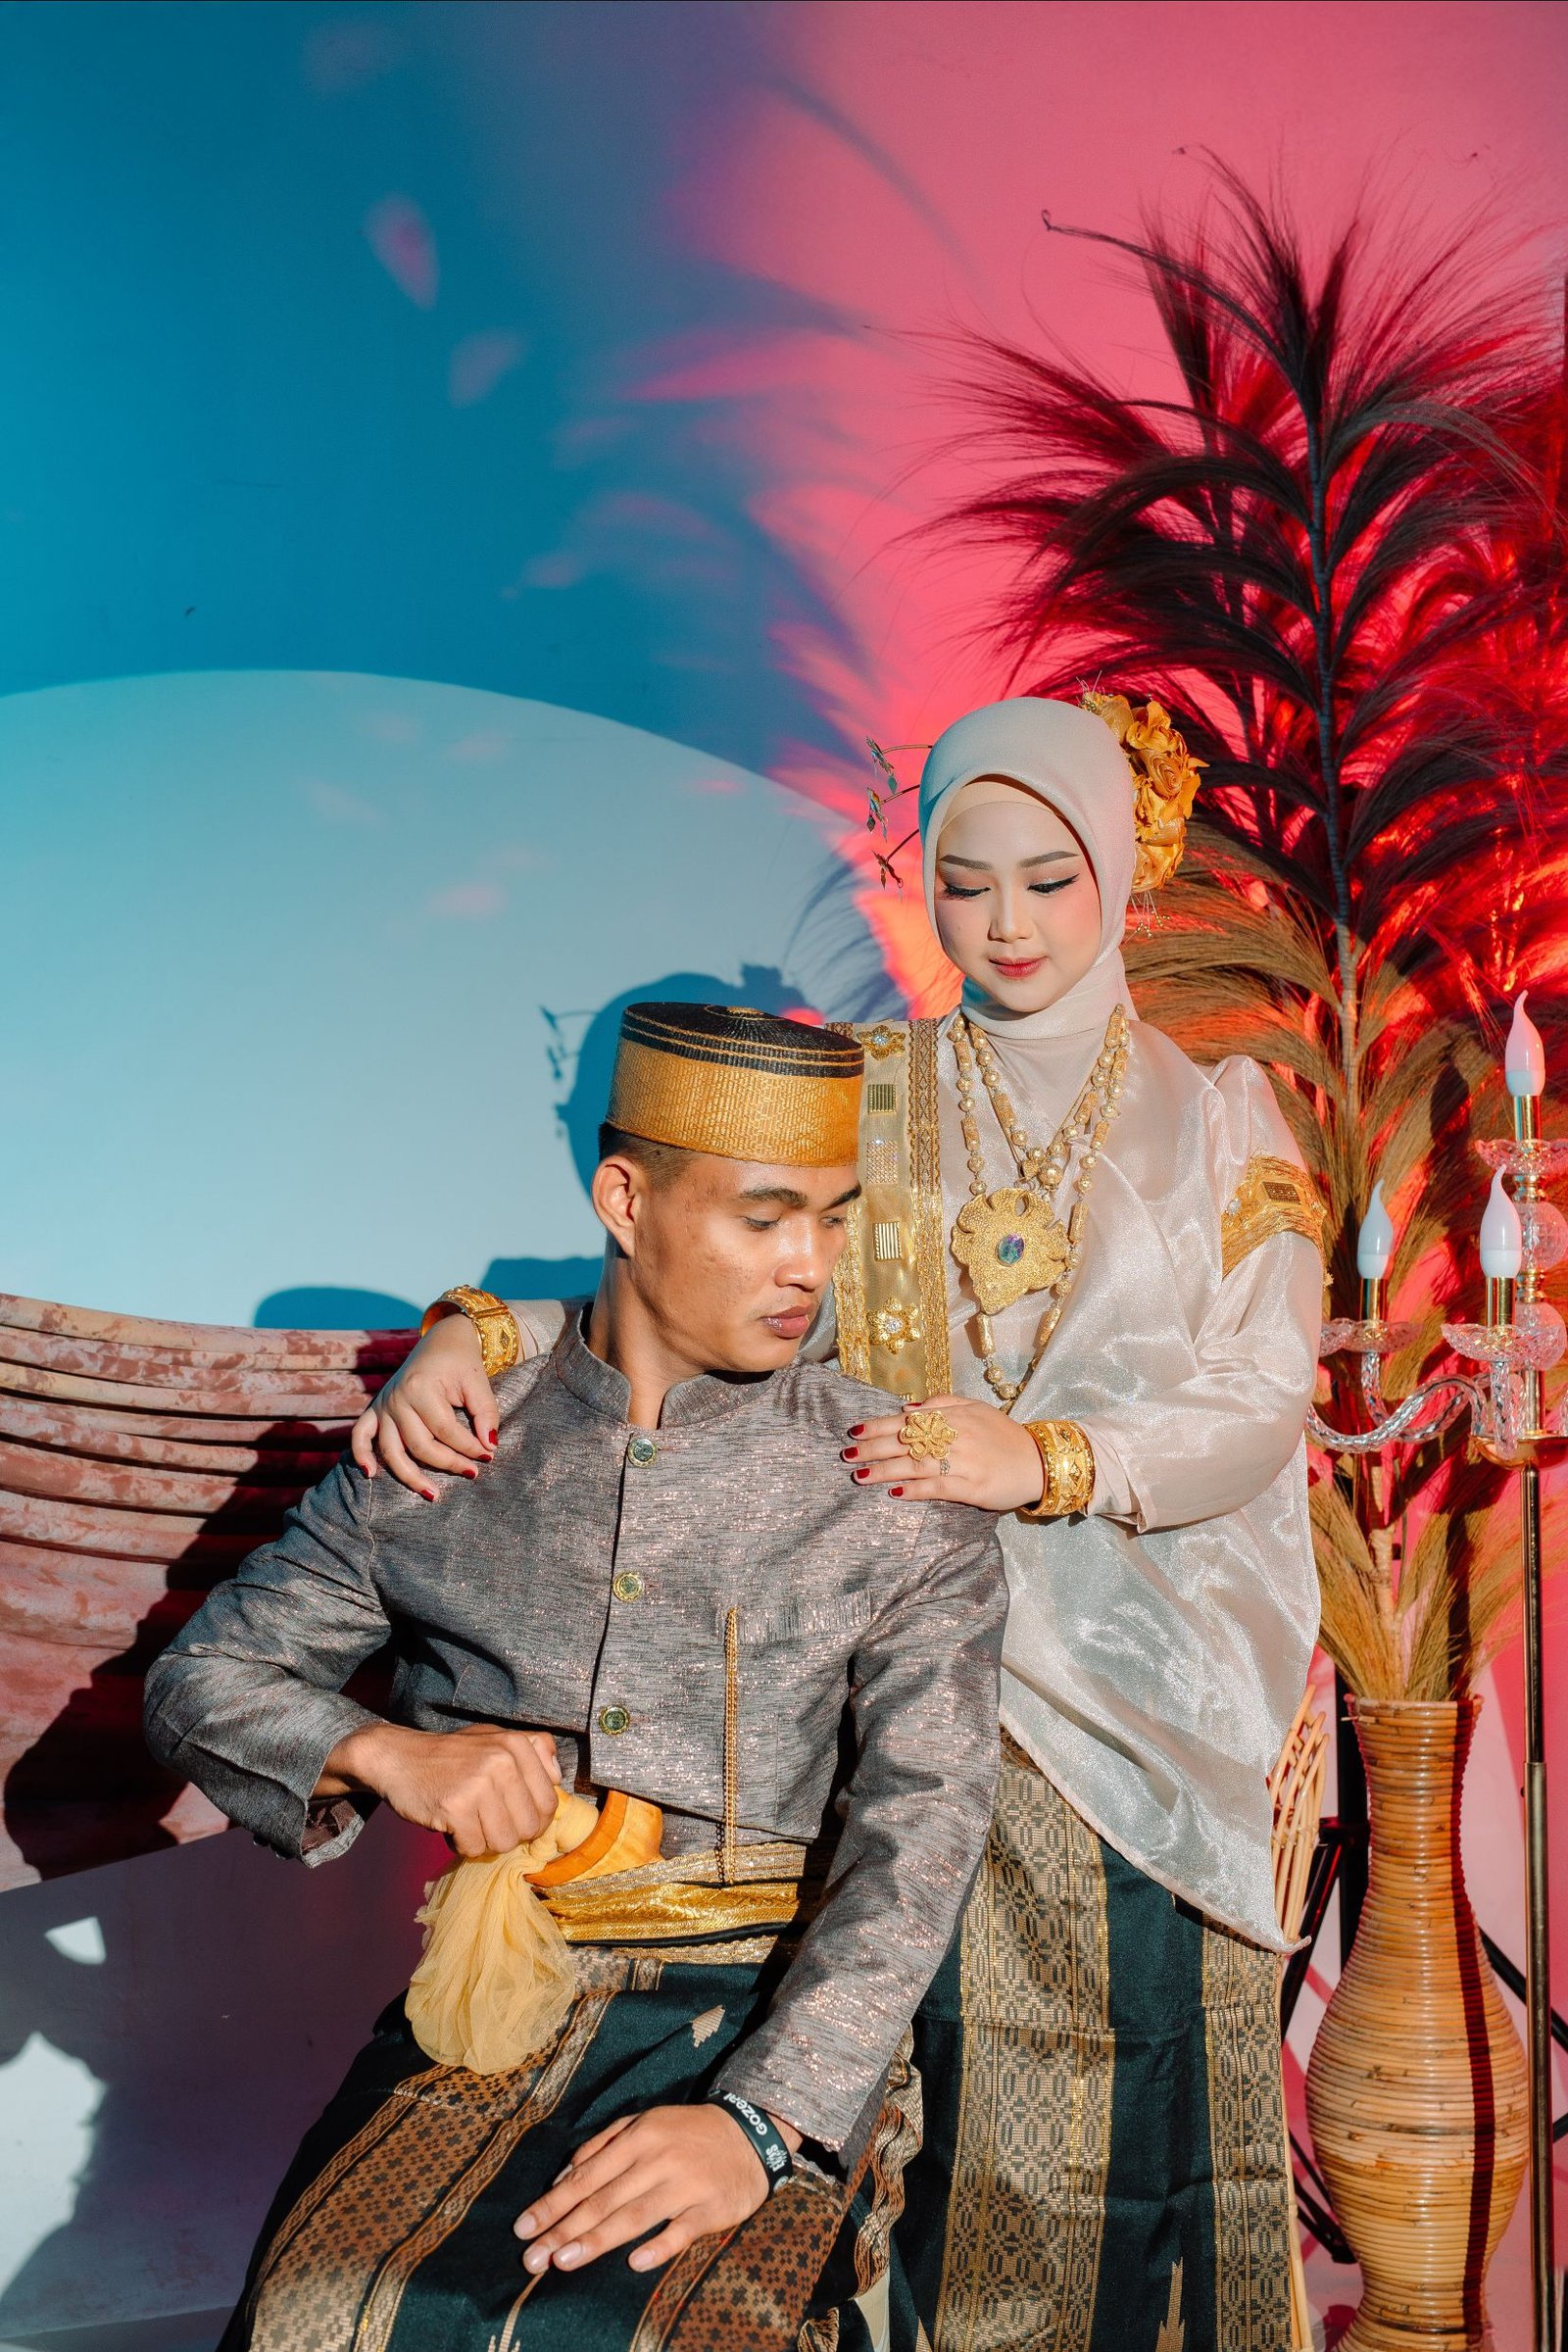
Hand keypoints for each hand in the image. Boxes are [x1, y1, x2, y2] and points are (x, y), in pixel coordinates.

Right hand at [320, 1721, 559, 1855]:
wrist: (398, 1757)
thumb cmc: (452, 1755)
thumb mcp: (495, 1738)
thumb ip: (532, 1751)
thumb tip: (558, 1780)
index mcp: (516, 1745)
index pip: (549, 1804)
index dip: (533, 1820)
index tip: (513, 1817)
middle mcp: (501, 1761)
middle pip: (530, 1828)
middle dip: (510, 1834)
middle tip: (488, 1822)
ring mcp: (478, 1784)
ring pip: (505, 1843)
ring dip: (486, 1842)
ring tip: (470, 1822)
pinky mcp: (455, 1808)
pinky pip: (475, 1849)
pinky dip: (463, 1846)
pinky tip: (453, 1827)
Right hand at [350, 1309, 501, 1498]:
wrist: (442, 1341)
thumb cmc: (461, 1362)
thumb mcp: (478, 1382)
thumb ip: (486, 1413)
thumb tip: (490, 1446)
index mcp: (421, 1387)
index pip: (445, 1430)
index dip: (468, 1447)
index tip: (488, 1455)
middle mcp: (397, 1398)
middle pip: (419, 1445)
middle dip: (448, 1463)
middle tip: (472, 1473)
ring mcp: (383, 1405)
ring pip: (391, 1450)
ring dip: (409, 1476)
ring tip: (433, 1495)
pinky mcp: (375, 1410)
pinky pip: (360, 1436)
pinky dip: (361, 1455)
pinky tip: (371, 1475)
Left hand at [514, 2103, 800, 2274]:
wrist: (749, 2134)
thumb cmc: (685, 2133)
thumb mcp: (643, 2123)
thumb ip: (601, 2146)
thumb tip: (562, 2178)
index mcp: (639, 2136)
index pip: (587, 2176)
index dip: (553, 2204)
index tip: (524, 2228)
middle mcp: (658, 2159)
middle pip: (604, 2200)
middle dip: (564, 2229)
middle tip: (532, 2257)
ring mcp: (686, 2184)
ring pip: (635, 2216)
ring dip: (597, 2240)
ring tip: (563, 2261)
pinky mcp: (711, 2208)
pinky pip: (681, 2232)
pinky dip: (659, 2246)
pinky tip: (634, 2262)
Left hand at [843, 1394, 1045, 1512]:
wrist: (1038, 1461)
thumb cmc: (1003, 1435)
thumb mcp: (975, 1409)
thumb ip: (942, 1404)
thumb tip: (906, 1409)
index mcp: (954, 1417)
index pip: (908, 1421)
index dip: (879, 1426)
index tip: (854, 1432)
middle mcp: (955, 1437)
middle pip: (906, 1443)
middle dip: (873, 1449)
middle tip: (846, 1456)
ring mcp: (963, 1463)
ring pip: (916, 1465)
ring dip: (885, 1471)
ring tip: (859, 1475)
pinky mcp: (971, 1487)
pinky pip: (937, 1488)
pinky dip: (914, 1490)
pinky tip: (894, 1492)